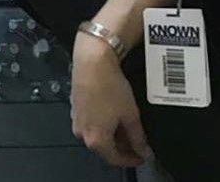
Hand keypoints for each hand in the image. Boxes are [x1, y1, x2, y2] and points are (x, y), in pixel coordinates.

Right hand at [70, 31, 151, 167]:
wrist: (92, 60)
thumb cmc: (110, 86)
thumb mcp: (130, 115)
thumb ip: (138, 138)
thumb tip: (144, 152)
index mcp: (96, 140)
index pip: (116, 160)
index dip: (133, 159)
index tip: (143, 155)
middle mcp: (82, 133)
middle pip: (105, 148)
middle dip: (122, 147)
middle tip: (137, 140)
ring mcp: (76, 119)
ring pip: (97, 134)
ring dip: (112, 134)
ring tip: (126, 124)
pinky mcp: (75, 106)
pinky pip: (90, 122)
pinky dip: (102, 123)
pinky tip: (112, 112)